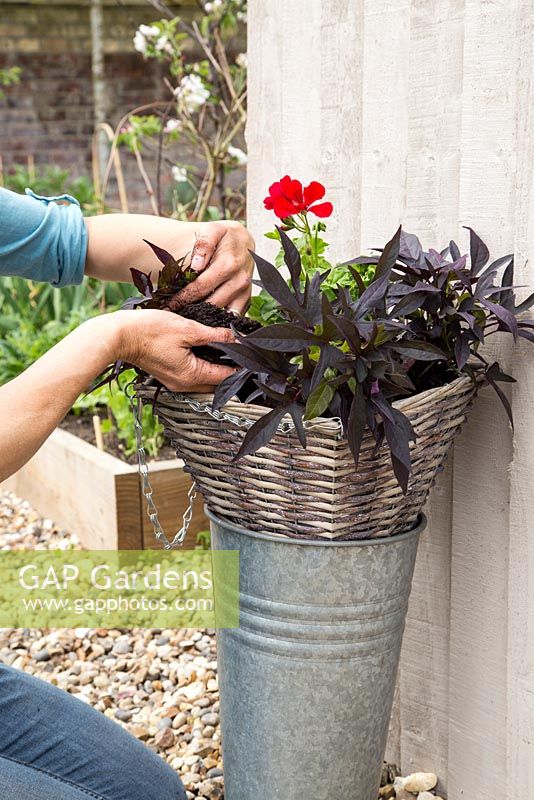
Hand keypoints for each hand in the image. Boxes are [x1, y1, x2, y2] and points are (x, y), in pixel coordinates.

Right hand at [113, 309, 235, 391]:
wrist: (120, 336)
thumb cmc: (150, 330)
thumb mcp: (187, 329)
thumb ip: (215, 335)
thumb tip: (237, 339)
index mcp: (192, 375)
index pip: (227, 377)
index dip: (241, 366)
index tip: (252, 354)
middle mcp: (185, 385)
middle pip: (217, 383)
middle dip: (231, 370)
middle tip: (242, 353)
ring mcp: (176, 383)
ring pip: (206, 382)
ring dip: (217, 370)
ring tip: (227, 351)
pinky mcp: (169, 376)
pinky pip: (194, 377)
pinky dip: (204, 368)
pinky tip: (207, 353)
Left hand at [169, 220, 254, 313]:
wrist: (244, 240)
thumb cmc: (224, 236)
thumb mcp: (212, 230)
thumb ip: (204, 244)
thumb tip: (196, 265)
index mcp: (229, 264)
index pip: (201, 287)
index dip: (183, 298)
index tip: (169, 305)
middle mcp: (240, 280)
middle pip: (211, 303)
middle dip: (191, 310)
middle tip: (174, 314)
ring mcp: (245, 291)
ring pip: (223, 313)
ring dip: (205, 318)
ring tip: (188, 318)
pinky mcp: (248, 298)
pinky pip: (234, 315)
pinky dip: (220, 319)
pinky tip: (205, 319)